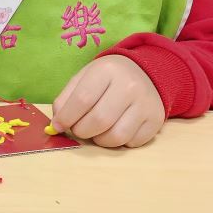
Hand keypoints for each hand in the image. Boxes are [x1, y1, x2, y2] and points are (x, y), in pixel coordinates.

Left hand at [50, 55, 164, 147]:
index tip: (59, 126)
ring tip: (97, 130)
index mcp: (107, 70)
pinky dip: (118, 142)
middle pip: (99, 121)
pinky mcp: (156, 120)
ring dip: (99, 140)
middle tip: (78, 129)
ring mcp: (145, 103)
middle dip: (82, 131)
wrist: (144, 72)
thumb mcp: (84, 77)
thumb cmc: (107, 78)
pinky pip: (131, 143)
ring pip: (116, 137)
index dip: (66, 117)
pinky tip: (116, 128)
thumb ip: (66, 99)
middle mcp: (129, 85)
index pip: (82, 100)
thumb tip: (57, 125)